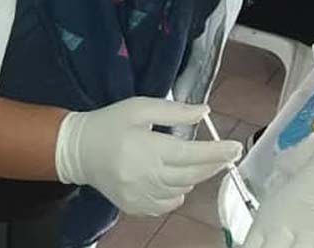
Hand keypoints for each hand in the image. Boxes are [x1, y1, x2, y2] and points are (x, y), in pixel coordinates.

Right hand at [55, 98, 240, 216]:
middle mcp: (145, 176)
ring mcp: (139, 195)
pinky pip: (166, 204)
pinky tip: (175, 179)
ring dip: (195, 177)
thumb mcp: (140, 107)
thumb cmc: (111, 123)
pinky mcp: (134, 207)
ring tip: (197, 161)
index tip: (236, 147)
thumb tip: (205, 111)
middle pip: (191, 175)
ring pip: (182, 190)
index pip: (191, 154)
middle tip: (227, 154)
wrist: (77, 150)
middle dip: (213, 164)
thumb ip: (174, 111)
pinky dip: (178, 192)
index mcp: (147, 149)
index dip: (217, 152)